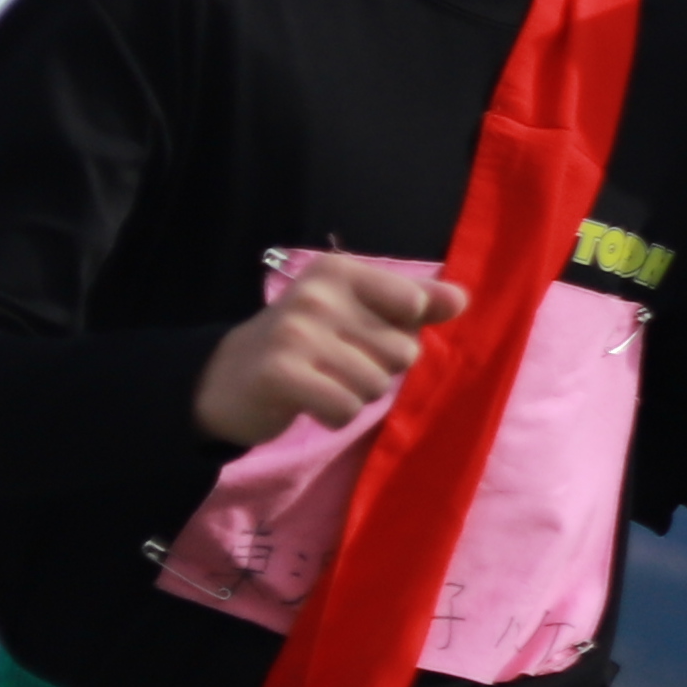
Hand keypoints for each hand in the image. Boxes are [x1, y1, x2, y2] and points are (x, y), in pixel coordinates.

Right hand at [195, 256, 454, 447]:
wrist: (226, 379)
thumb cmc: (307, 344)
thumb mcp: (357, 313)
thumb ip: (414, 304)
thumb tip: (461, 299)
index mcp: (340, 271)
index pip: (414, 304)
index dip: (399, 333)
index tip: (360, 333)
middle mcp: (316, 295)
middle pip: (402, 351)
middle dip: (378, 369)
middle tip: (334, 364)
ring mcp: (295, 333)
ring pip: (377, 385)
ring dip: (356, 395)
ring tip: (321, 382)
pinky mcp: (280, 374)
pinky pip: (346, 408)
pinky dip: (336, 415)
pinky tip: (311, 402)